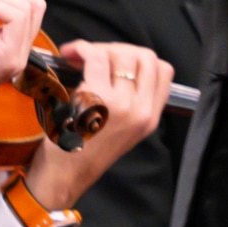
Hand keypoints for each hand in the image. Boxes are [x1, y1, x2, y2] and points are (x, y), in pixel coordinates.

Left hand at [18, 36, 173, 211]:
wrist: (64, 177)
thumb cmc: (84, 153)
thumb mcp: (123, 131)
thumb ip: (132, 103)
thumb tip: (119, 65)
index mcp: (150, 118)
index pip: (163, 70)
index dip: (140, 58)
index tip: (117, 61)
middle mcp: (141, 110)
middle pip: (145, 57)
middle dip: (119, 49)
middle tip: (96, 56)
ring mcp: (120, 105)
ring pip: (121, 54)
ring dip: (99, 48)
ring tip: (80, 57)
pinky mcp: (96, 100)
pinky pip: (96, 58)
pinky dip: (83, 48)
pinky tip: (71, 54)